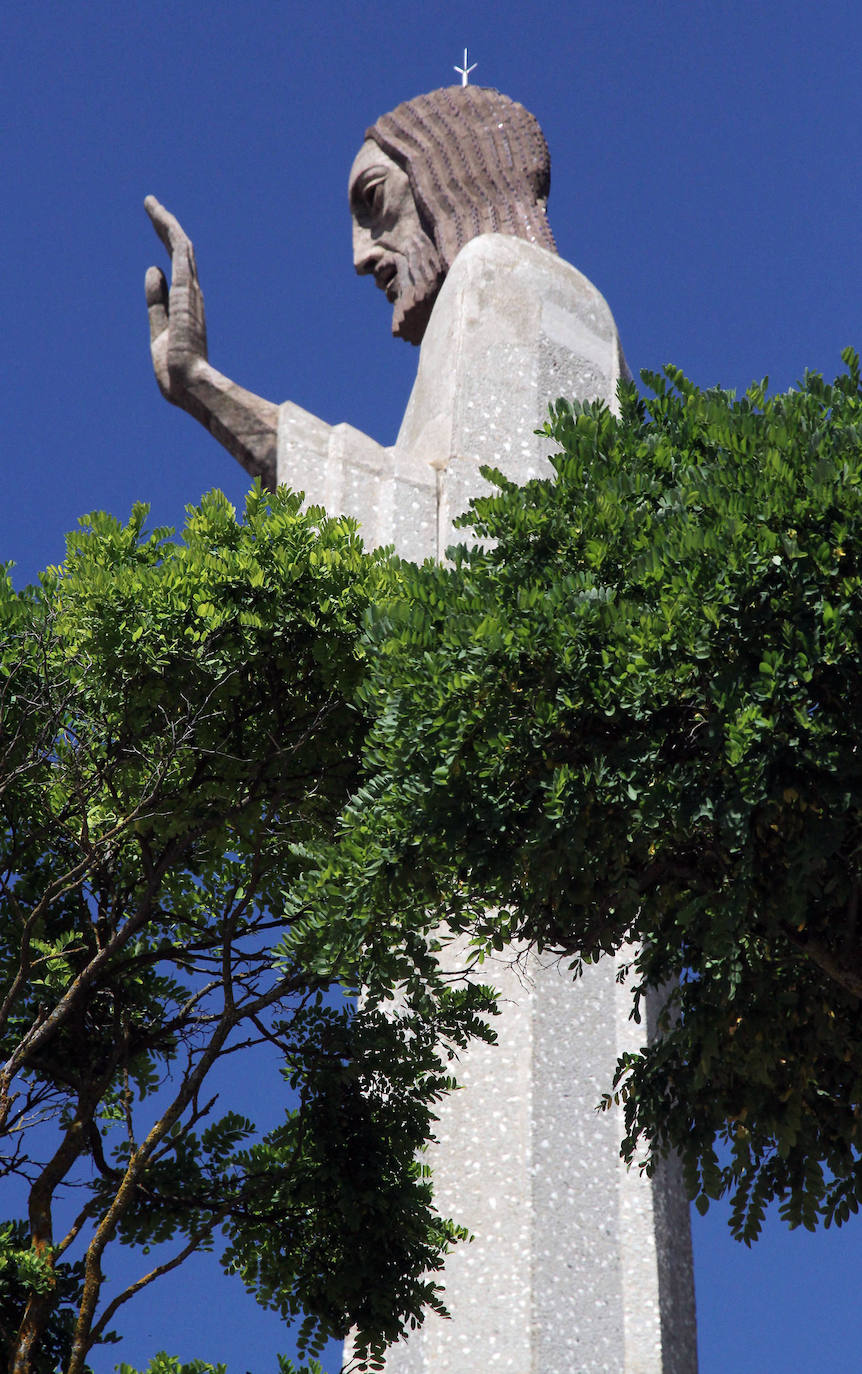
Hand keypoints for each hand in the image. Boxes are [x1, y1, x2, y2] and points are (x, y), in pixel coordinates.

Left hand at [145, 196, 208, 404]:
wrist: (189, 384)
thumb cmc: (177, 373)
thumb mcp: (159, 333)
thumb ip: (156, 303)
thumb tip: (152, 268)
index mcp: (186, 312)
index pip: (175, 278)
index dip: (164, 261)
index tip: (155, 249)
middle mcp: (192, 297)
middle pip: (179, 256)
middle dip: (166, 233)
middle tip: (154, 211)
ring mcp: (191, 290)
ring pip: (179, 246)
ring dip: (164, 223)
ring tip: (150, 204)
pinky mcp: (187, 287)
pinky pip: (179, 248)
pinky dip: (168, 228)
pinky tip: (157, 212)